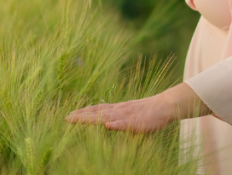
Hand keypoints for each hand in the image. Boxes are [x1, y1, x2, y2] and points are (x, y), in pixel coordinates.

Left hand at [65, 83, 210, 132]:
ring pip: (107, 117)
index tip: (68, 116)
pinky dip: (117, 124)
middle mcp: (118, 110)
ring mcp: (127, 115)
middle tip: (66, 118)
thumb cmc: (147, 113)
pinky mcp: (137, 122)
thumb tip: (106, 122)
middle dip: (82, 116)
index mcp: (116, 109)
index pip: (96, 110)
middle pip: (97, 113)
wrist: (164, 106)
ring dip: (92, 119)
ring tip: (79, 120)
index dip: (82, 113)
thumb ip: (117, 118)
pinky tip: (108, 125)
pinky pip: (126, 123)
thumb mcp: (129, 115)